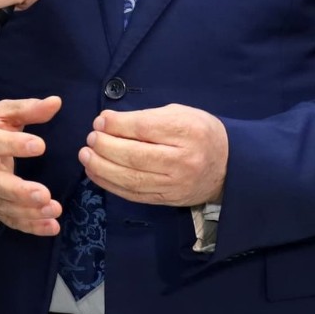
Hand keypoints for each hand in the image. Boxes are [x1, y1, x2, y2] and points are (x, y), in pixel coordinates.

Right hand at [0, 96, 63, 234]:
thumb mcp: (3, 112)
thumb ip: (29, 109)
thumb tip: (56, 102)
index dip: (14, 145)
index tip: (39, 145)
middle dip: (20, 192)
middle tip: (44, 194)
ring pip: (4, 206)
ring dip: (29, 212)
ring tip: (54, 210)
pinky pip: (10, 220)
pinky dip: (31, 227)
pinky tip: (52, 227)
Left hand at [78, 104, 227, 206]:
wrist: (228, 166)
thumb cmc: (199, 132)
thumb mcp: (180, 113)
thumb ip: (146, 117)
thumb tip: (108, 122)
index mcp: (187, 131)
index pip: (145, 128)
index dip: (117, 125)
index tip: (100, 121)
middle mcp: (182, 161)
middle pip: (135, 156)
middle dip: (106, 147)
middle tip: (90, 139)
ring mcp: (175, 184)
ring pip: (132, 179)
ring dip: (102, 168)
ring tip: (86, 156)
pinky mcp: (168, 200)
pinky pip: (134, 195)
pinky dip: (111, 185)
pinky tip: (96, 173)